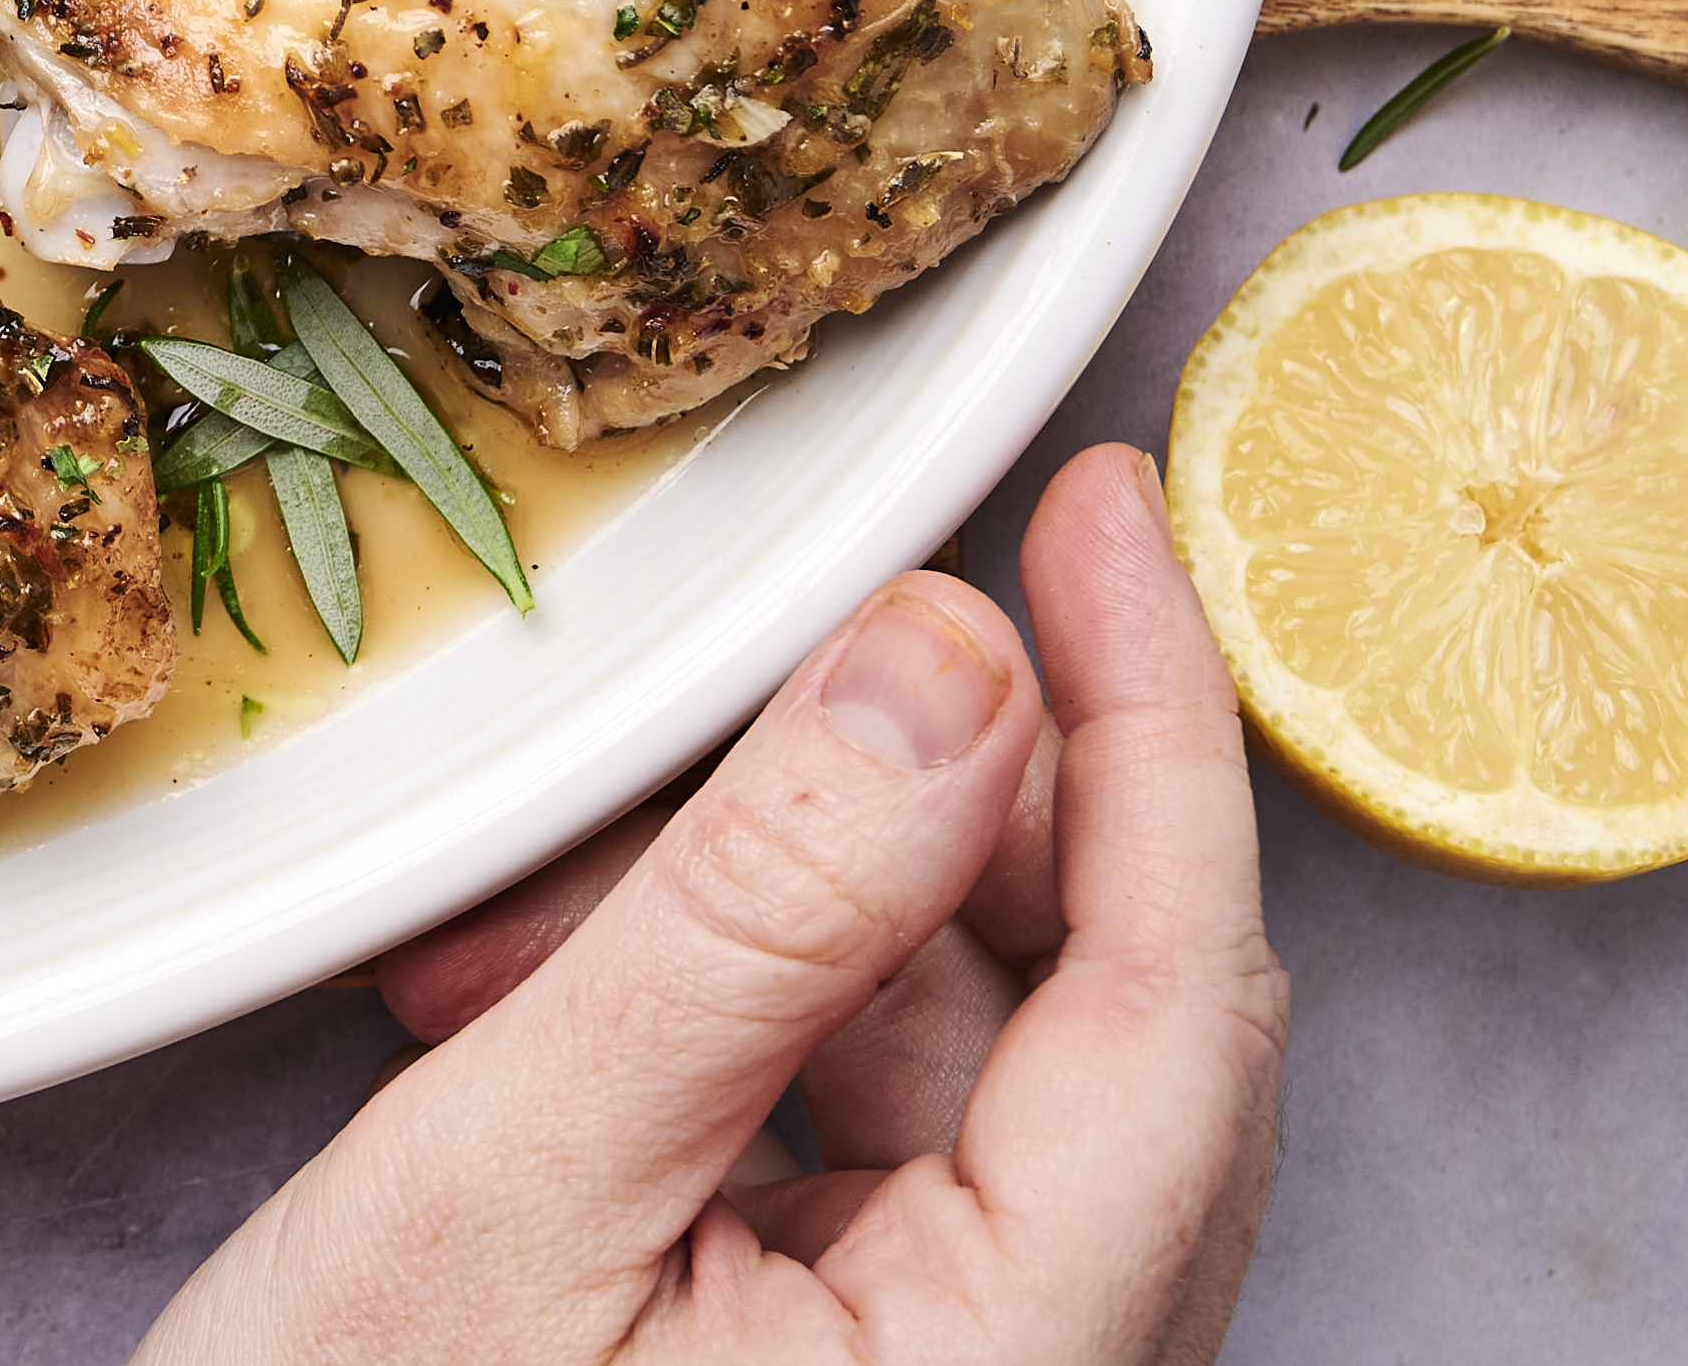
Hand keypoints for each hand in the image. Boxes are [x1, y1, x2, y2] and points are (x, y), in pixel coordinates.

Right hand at [144, 446, 1283, 1365]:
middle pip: (1101, 1028)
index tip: (1107, 508)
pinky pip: (870, 1164)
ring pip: (970, 1080)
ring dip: (783, 932)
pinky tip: (539, 1005)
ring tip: (535, 907)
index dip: (1157, 720)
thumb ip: (748, 925)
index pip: (1177, 998)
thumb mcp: (510, 1179)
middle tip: (823, 634)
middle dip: (943, 808)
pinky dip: (732, 1043)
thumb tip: (945, 669)